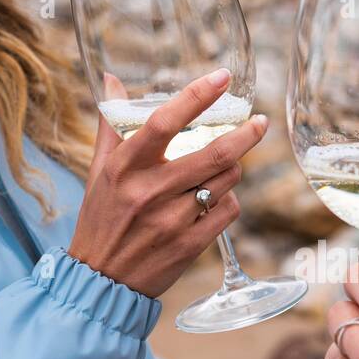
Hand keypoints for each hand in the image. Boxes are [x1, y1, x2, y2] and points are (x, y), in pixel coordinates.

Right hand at [68, 68, 267, 296]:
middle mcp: (149, 191)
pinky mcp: (189, 244)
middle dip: (246, 134)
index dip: (196, 96)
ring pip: (225, 180)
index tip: (222, 77)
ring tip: (221, 168)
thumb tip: (111, 80)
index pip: (163, 122)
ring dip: (231, 169)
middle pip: (213, 153)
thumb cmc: (102, 219)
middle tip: (260, 122)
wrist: (102, 280)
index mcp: (124, 168)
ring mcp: (171, 220)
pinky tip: (216, 199)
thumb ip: (111, 126)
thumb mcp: (98, 172)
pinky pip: (228, 210)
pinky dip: (228, 199)